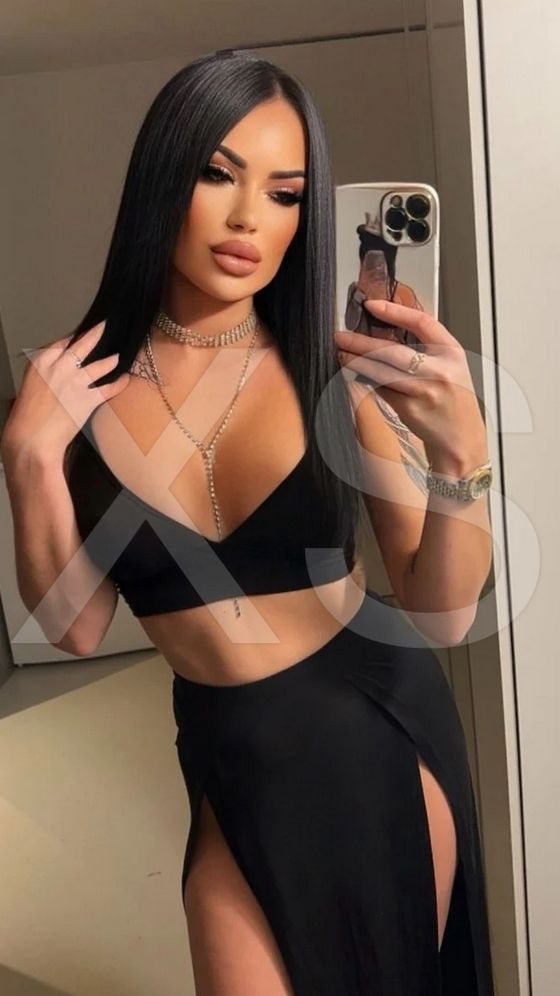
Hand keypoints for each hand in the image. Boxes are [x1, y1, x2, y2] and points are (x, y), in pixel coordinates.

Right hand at [1, 321, 130, 462]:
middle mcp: (60, 367)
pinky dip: (119, 383)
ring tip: (117, 357)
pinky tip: (125, 380)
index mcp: (41, 363)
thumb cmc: (26, 419)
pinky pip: (109, 388)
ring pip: (100, 364)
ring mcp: (76, 382)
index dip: (74, 338)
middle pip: (83, 344)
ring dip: (110, 360)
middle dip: (96, 333)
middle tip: (105, 326)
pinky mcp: (89, 399)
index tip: (81, 335)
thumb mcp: (30, 388)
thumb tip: (56, 378)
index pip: (61, 343)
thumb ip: (45, 377)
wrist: (32, 439)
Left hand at [335, 298, 488, 469]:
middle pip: (392, 350)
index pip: (422, 322)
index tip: (372, 305)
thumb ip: (426, 348)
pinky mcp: (408, 408)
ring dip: (357, 362)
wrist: (461, 437)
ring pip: (381, 371)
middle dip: (361, 342)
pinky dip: (368, 381)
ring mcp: (423, 391)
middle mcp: (439, 370)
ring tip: (342, 354)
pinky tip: (358, 376)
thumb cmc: (454, 401)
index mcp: (452, 352)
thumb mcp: (450, 366)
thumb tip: (385, 331)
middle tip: (341, 336)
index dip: (395, 311)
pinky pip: (382, 389)